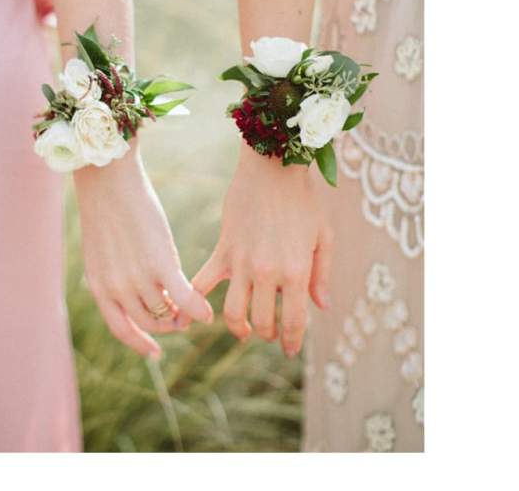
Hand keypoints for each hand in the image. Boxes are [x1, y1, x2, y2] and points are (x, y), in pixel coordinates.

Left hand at [74, 142, 212, 358]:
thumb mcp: (104, 249)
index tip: (155, 352)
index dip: (140, 343)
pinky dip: (197, 309)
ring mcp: (138, 278)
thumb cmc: (107, 209)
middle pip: (149, 321)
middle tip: (181, 320)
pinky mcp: (160, 263)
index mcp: (100, 286)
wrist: (108, 182)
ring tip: (191, 309)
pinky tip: (207, 315)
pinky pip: (183, 297)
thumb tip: (140, 287)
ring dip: (181, 316)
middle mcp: (117, 288)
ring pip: (166, 311)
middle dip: (167, 326)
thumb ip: (117, 273)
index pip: (122, 328)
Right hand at [192, 144, 331, 356]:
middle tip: (269, 334)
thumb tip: (322, 307)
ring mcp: (242, 262)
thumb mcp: (324, 236)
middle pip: (262, 321)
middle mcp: (268, 272)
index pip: (293, 321)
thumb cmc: (304, 199)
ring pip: (233, 312)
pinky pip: (203, 281)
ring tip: (244, 330)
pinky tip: (194, 313)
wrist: (273, 167)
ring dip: (238, 328)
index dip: (291, 341)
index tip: (289, 350)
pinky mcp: (223, 249)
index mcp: (297, 271)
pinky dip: (194, 300)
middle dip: (267, 335)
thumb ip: (322, 275)